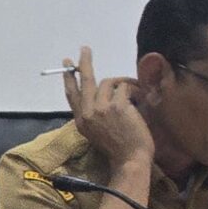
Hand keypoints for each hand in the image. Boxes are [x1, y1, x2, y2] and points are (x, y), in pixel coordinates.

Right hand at [63, 45, 152, 175]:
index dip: (69, 79)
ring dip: (123, 83)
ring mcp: (100, 109)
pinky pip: (125, 87)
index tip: (67, 66)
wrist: (130, 159)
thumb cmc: (120, 148)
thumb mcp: (98, 132)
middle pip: (84, 81)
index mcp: (81, 121)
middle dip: (84, 63)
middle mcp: (87, 114)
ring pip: (109, 82)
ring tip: (133, 90)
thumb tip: (101, 93)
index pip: (72, 95)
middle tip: (85, 50)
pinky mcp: (116, 106)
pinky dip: (134, 89)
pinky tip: (140, 97)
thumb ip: (95, 114)